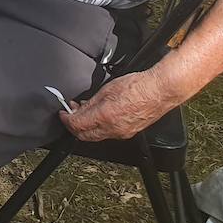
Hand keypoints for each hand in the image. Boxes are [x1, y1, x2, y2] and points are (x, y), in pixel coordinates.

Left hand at [59, 70, 180, 141]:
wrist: (159, 91)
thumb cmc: (138, 86)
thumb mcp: (107, 89)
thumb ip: (90, 103)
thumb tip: (78, 109)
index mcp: (105, 116)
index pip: (77, 125)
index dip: (66, 119)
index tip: (63, 113)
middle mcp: (113, 129)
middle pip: (84, 135)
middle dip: (74, 125)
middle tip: (70, 113)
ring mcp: (122, 133)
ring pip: (96, 136)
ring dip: (86, 126)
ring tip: (84, 112)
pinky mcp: (129, 133)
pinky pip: (108, 134)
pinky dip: (99, 127)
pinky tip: (99, 115)